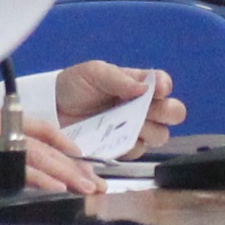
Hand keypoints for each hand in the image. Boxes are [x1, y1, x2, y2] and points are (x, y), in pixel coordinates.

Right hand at [0, 107, 99, 197]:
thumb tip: (9, 164)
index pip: (40, 126)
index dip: (63, 141)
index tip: (80, 155)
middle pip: (46, 146)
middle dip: (74, 165)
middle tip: (94, 181)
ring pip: (41, 159)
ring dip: (67, 174)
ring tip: (87, 188)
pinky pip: (22, 173)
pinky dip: (43, 181)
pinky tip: (59, 189)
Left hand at [50, 61, 184, 142]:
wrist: (51, 108)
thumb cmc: (74, 85)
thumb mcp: (93, 73)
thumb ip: (118, 78)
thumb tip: (144, 87)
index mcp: (137, 84)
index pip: (163, 84)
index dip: (165, 87)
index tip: (157, 90)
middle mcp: (141, 107)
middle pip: (173, 112)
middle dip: (166, 112)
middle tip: (147, 110)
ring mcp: (133, 128)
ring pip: (160, 135)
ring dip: (149, 130)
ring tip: (127, 125)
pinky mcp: (121, 147)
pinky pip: (137, 152)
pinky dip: (129, 147)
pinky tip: (113, 139)